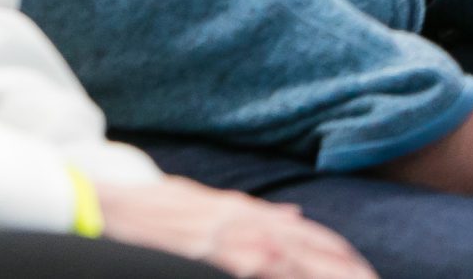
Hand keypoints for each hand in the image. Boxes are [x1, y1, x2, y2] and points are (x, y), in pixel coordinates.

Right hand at [97, 177, 373, 278]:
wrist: (109, 207)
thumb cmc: (153, 210)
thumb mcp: (208, 202)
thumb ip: (254, 211)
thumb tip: (293, 213)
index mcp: (249, 211)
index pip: (309, 233)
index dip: (339, 253)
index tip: (362, 269)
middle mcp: (250, 222)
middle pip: (313, 249)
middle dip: (347, 269)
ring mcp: (235, 239)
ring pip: (297, 261)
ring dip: (329, 275)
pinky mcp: (216, 255)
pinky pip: (265, 270)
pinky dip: (290, 278)